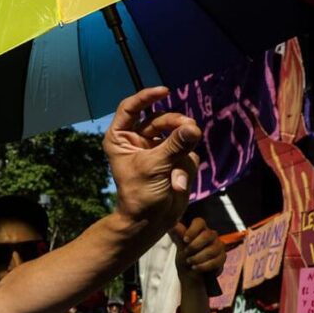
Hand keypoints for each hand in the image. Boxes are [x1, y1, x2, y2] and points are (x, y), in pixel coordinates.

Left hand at [104, 87, 201, 226]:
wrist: (151, 221)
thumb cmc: (141, 194)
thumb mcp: (155, 167)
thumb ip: (174, 145)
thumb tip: (193, 128)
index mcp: (120, 138)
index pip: (130, 108)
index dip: (146, 97)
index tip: (164, 91)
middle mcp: (138, 140)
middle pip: (161, 119)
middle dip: (176, 125)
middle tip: (191, 130)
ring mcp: (157, 149)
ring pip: (178, 134)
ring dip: (183, 151)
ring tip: (178, 170)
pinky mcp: (174, 159)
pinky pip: (188, 152)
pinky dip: (187, 167)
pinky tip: (178, 184)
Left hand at [171, 217, 225, 278]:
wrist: (190, 274)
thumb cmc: (185, 256)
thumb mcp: (180, 246)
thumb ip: (179, 236)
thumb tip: (174, 225)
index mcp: (199, 229)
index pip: (199, 222)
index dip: (192, 230)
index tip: (185, 240)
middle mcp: (211, 235)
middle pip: (207, 235)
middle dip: (195, 245)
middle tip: (186, 252)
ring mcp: (218, 246)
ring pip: (212, 249)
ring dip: (198, 257)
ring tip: (189, 261)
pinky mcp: (222, 257)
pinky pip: (216, 261)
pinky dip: (204, 266)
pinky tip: (195, 267)